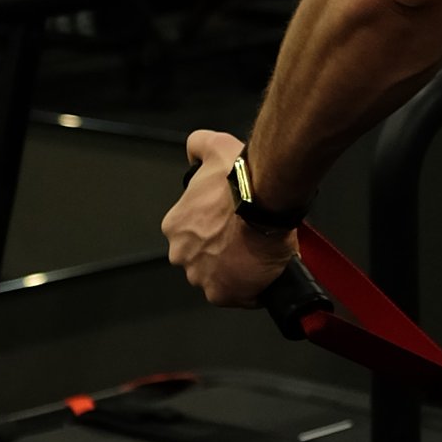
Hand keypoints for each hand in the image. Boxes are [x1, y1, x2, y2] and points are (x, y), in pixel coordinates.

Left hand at [161, 126, 296, 306]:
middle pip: (204, 260)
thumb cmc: (240, 180)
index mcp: (175, 226)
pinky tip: (266, 271)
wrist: (264, 201)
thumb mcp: (215, 147)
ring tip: (260, 255)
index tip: (233, 226)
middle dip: (224, 254)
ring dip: (238, 272)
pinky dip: (253, 289)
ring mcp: (201, 277)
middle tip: (249, 240)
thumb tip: (195, 150)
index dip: (216, 232)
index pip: (194, 235)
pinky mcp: (224, 294)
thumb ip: (198, 145)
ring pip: (221, 279)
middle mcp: (182, 254)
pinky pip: (240, 297)